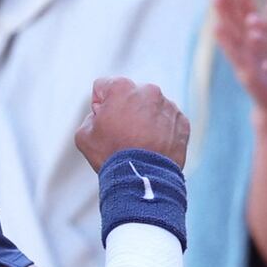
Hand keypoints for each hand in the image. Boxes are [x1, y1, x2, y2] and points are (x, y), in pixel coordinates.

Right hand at [75, 77, 189, 172]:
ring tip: (139, 143)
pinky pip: (168, 121)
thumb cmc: (112, 156)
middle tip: (122, 135)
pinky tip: (153, 147)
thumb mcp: (83, 135)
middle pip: (130, 96)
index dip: (99, 106)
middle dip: (125, 110)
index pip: (103, 87)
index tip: (104, 123)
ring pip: (151, 108)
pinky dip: (162, 131)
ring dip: (145, 120)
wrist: (143, 179)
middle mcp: (148, 90)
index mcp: (121, 87)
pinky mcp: (182, 122)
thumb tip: (101, 116)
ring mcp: (168, 106)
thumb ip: (90, 117)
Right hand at [214, 0, 266, 115]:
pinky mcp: (246, 75)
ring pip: (231, 38)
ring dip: (222, 19)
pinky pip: (237, 58)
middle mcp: (245, 47)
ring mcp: (243, 61)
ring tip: (215, 3)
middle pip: (234, 21)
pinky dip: (229, 45)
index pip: (246, 12)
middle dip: (226, 2)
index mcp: (255, 38)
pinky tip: (220, 33)